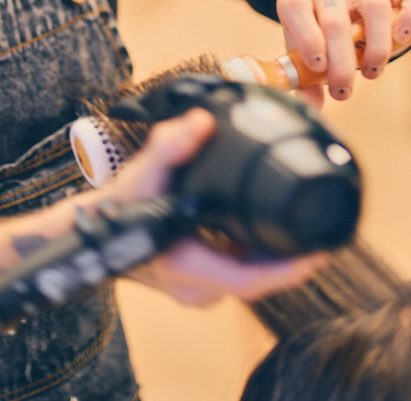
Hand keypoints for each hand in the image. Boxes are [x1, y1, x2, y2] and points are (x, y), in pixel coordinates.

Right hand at [112, 108, 326, 304]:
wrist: (88, 232)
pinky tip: (267, 232)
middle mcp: (195, 287)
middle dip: (291, 260)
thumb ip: (170, 147)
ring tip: (303, 231)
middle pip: (256, 281)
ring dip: (274, 258)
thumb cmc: (116, 208)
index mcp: (187, 265)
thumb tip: (201, 121)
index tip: (320, 255)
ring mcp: (196, 289)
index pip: (249, 280)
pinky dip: (254, 255)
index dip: (288, 270)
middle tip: (322, 235)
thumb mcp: (142, 175)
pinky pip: (236, 273)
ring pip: (248, 279)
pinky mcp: (196, 281)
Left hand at [276, 0, 410, 102]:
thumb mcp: (302, 58)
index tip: (317, 66)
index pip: (295, 5)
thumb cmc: (318, 41)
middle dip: (341, 61)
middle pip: (335, 18)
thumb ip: (304, 82)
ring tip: (370, 72)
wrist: (343, 17)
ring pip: (374, 5)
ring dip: (375, 47)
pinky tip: (401, 39)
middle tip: (342, 88)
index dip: (305, 36)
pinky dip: (410, 15)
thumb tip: (309, 108)